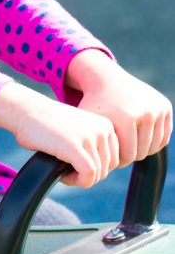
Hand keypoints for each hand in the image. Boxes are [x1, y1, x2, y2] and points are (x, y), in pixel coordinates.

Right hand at [0, 80, 119, 188]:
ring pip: (97, 175)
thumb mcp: (79, 130)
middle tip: (66, 168)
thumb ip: (94, 146)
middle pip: (106, 169)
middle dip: (86, 175)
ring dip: (78, 179)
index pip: (113, 161)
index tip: (75, 164)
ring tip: (61, 168)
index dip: (95, 169)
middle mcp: (103, 129)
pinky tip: (61, 174)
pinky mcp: (76, 147)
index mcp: (106, 124)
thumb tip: (102, 174)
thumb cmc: (47, 124)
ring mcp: (90, 137)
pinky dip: (75, 181)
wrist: (26, 111)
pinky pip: (88, 177)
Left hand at [66, 50, 172, 167]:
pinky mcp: (165, 106)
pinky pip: (163, 135)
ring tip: (127, 144)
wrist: (105, 79)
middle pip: (143, 151)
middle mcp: (146, 113)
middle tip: (118, 150)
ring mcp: (157, 109)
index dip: (117, 160)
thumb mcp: (88, 125)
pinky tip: (138, 137)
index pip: (129, 156)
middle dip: (130, 154)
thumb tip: (88, 174)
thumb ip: (88, 148)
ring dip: (142, 148)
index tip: (108, 154)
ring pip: (155, 145)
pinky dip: (153, 140)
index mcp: (127, 119)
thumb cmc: (93, 106)